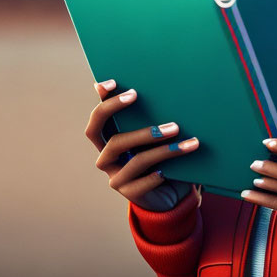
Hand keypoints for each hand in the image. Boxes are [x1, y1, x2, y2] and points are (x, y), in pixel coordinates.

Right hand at [85, 79, 200, 211]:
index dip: (103, 102)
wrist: (172, 191)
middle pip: (109, 139)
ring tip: (178, 132)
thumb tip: (164, 88)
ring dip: (160, 147)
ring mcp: (117, 177)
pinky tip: (168, 171)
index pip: (98, 119)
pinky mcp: (130, 193)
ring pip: (136, 160)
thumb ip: (151, 116)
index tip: (114, 83)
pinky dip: (155, 175)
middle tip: (138, 97)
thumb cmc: (162, 155)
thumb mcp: (156, 135)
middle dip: (124, 118)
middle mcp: (107, 157)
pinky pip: (142, 184)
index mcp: (110, 139)